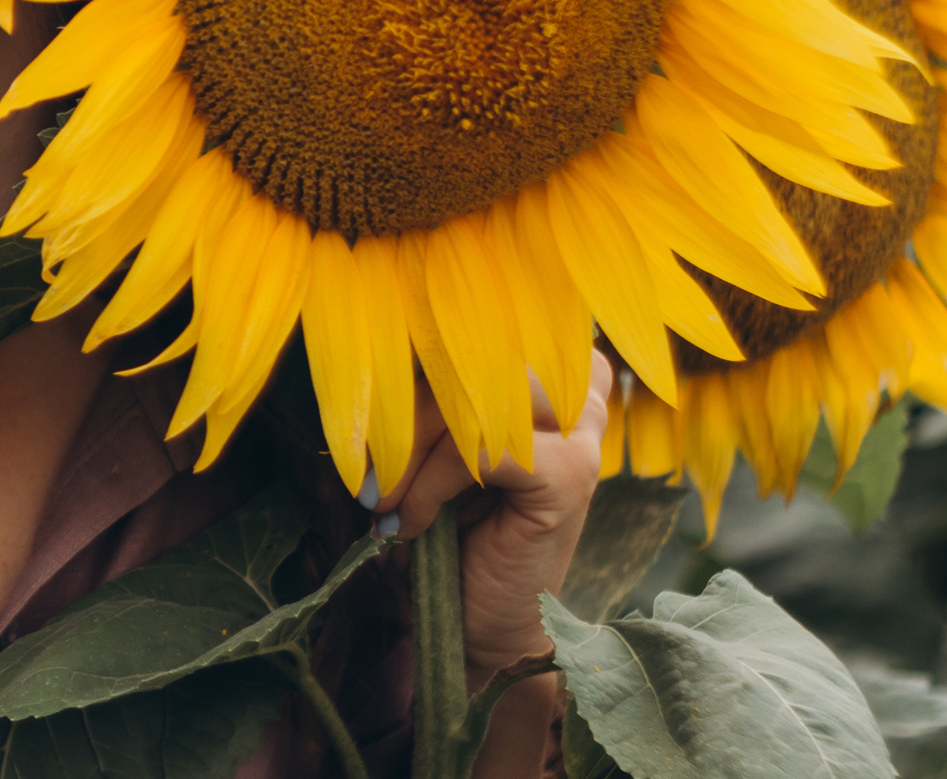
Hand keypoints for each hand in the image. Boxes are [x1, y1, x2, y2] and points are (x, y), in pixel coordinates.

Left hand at [377, 354, 610, 682]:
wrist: (483, 622)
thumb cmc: (451, 529)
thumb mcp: (431, 447)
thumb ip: (425, 397)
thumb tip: (368, 356)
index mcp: (548, 371)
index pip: (473, 324)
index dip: (414, 356)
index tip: (367, 408)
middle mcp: (573, 393)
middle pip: (474, 352)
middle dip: (405, 409)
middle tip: (370, 471)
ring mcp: (580, 435)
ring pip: (477, 394)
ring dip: (413, 446)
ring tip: (386, 499)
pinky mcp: (573, 478)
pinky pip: (481, 449)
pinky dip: (431, 484)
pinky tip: (413, 522)